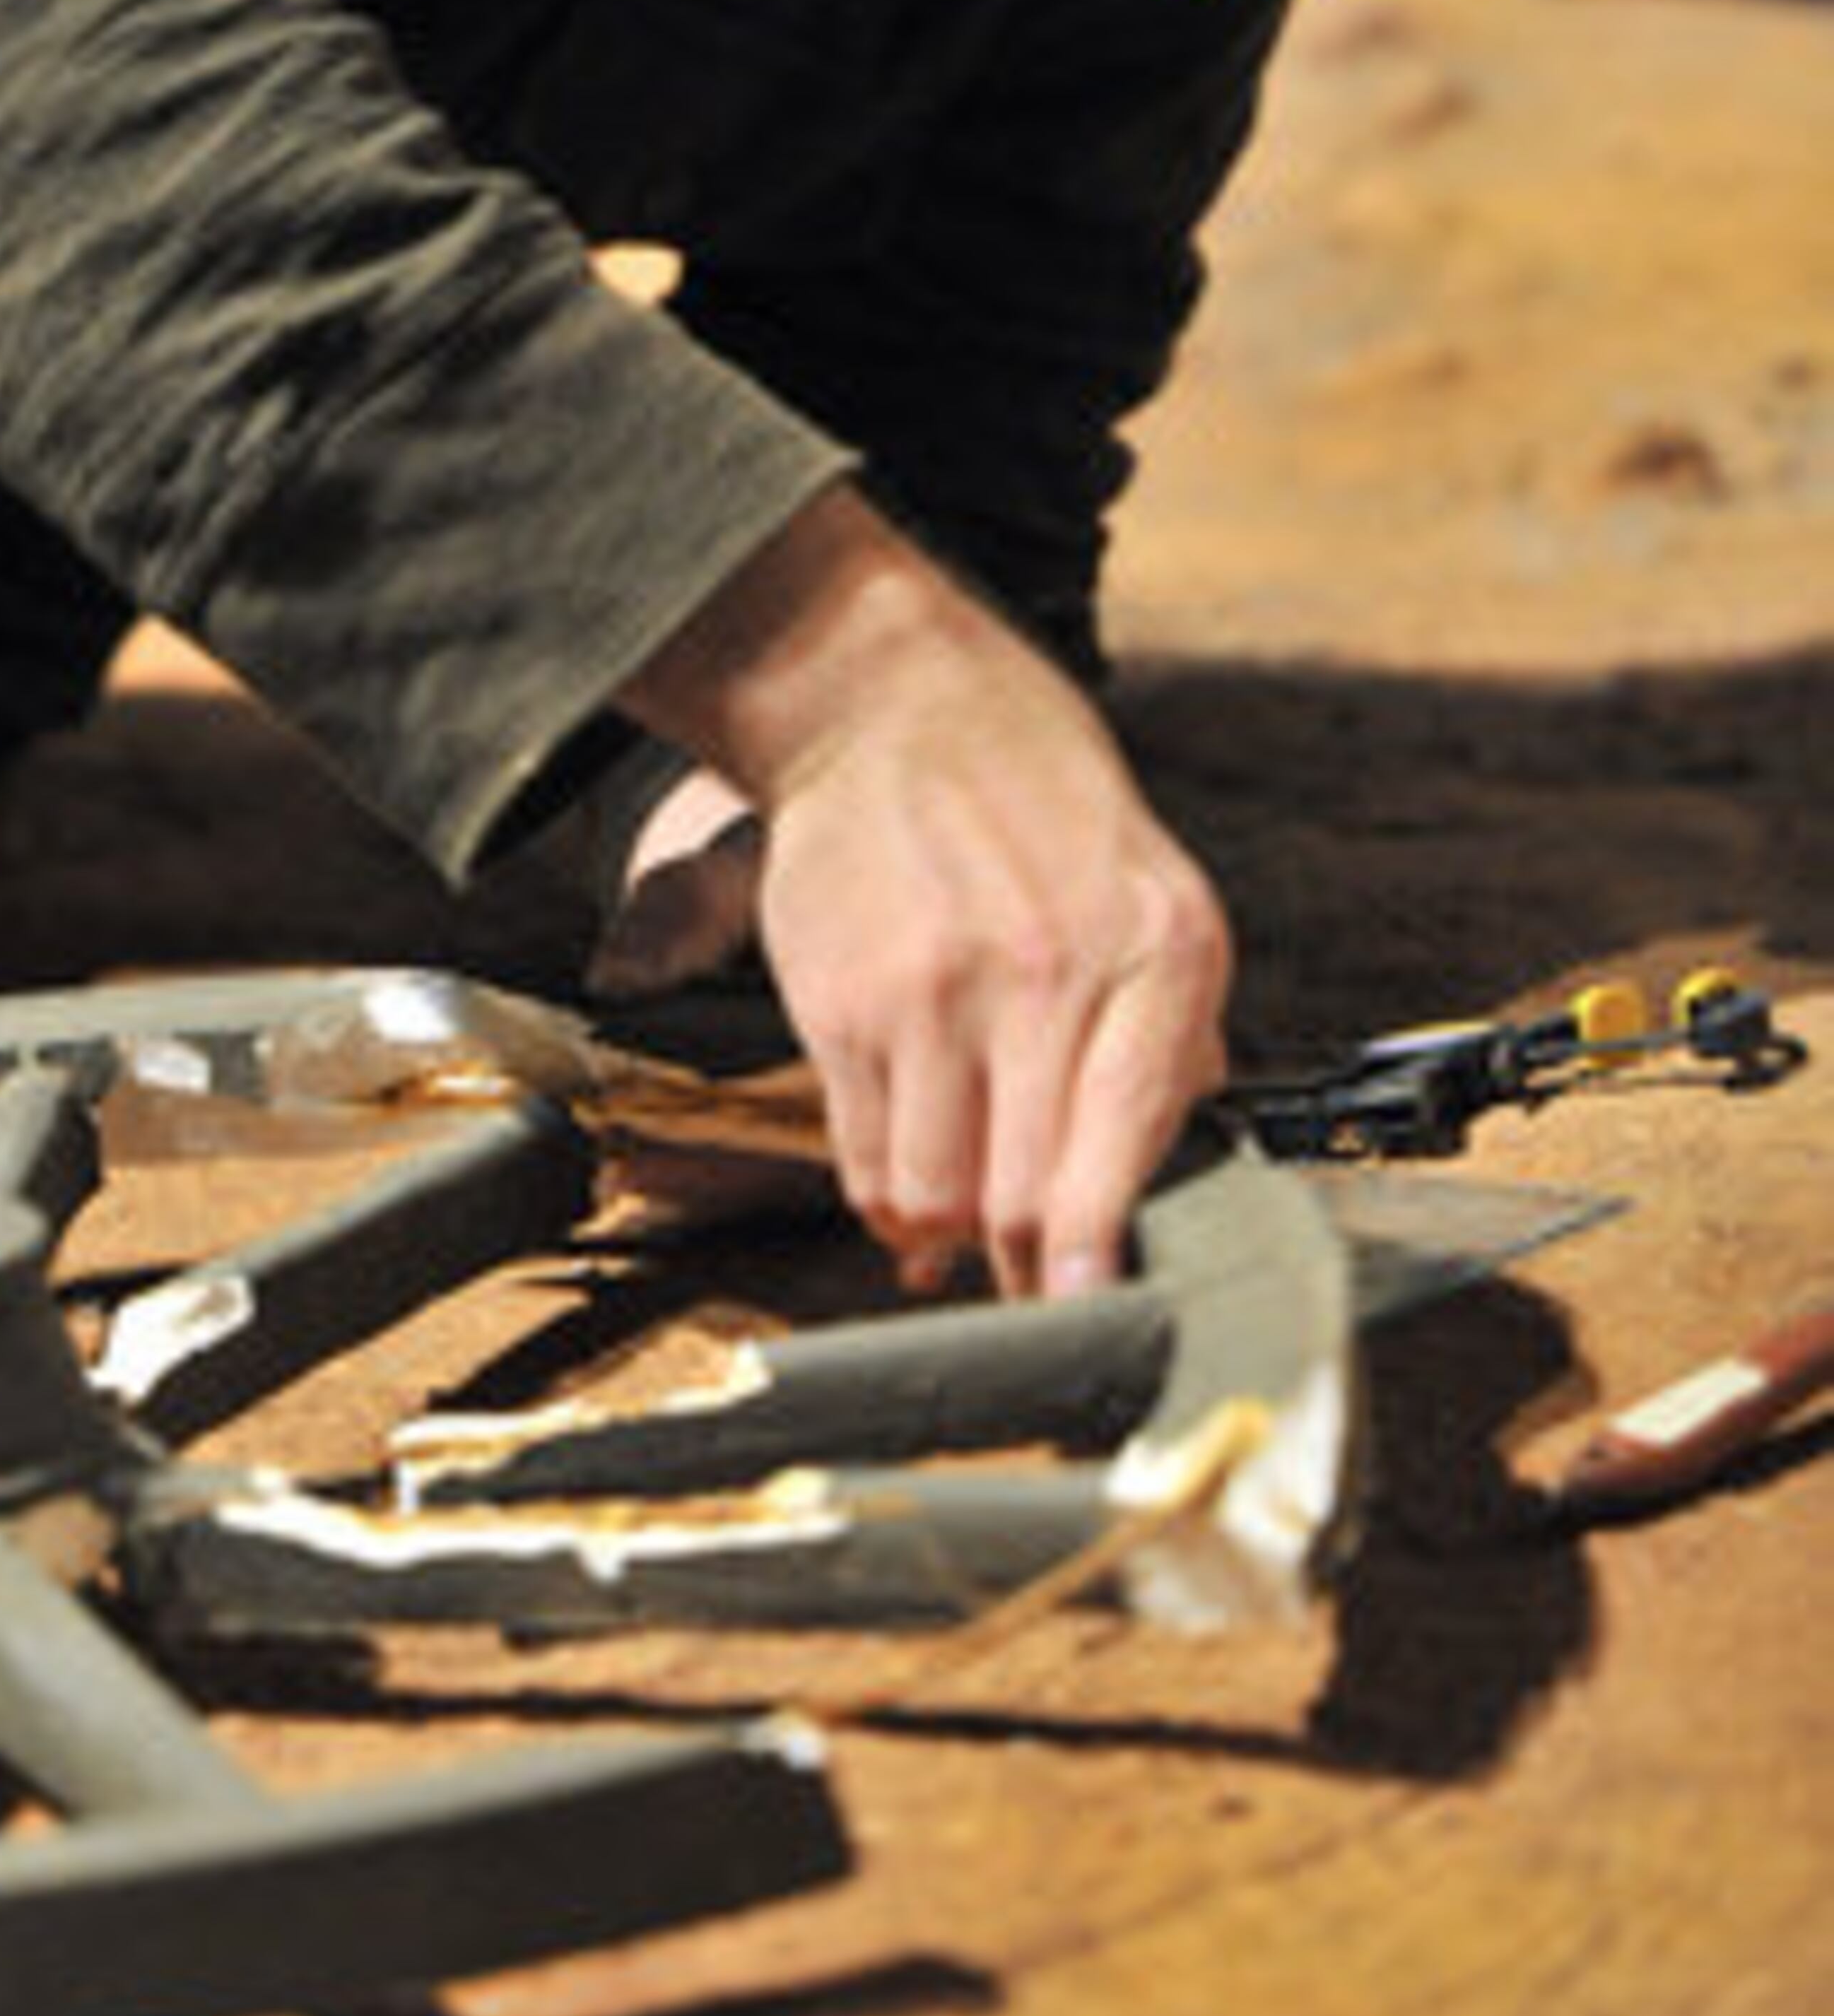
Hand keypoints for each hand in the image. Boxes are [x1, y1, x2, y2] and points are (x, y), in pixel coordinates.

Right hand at [620, 489, 1230, 1292]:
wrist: (892, 704)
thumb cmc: (1035, 805)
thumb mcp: (1155, 892)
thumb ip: (1175, 1034)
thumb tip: (1172, 1169)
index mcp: (1157, 953)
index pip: (1121, 1150)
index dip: (1094, 1260)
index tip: (1089, 1310)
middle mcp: (1047, 974)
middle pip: (1019, 1196)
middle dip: (1025, 1272)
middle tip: (1029, 1292)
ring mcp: (934, 991)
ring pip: (930, 1193)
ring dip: (943, 1233)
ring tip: (956, 1223)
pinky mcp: (840, 1001)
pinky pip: (861, 1153)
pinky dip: (884, 1191)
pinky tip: (907, 1173)